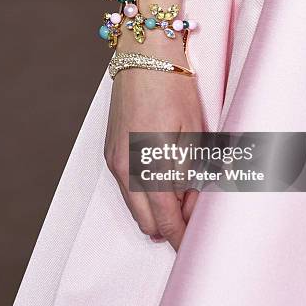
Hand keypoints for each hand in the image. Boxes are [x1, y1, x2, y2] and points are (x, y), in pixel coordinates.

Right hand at [105, 65, 202, 249]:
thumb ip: (191, 175)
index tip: (193, 247)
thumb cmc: (174, 90)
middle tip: (195, 211)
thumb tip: (188, 206)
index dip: (181, 238)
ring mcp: (114, 160)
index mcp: (148, 164)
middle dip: (170, 226)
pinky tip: (165, 174)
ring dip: (157, 209)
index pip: (165, 220)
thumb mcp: (194, 133)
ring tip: (184, 188)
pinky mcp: (110, 152)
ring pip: (135, 206)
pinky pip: (127, 187)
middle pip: (146, 221)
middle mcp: (125, 168)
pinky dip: (146, 192)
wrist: (144, 57)